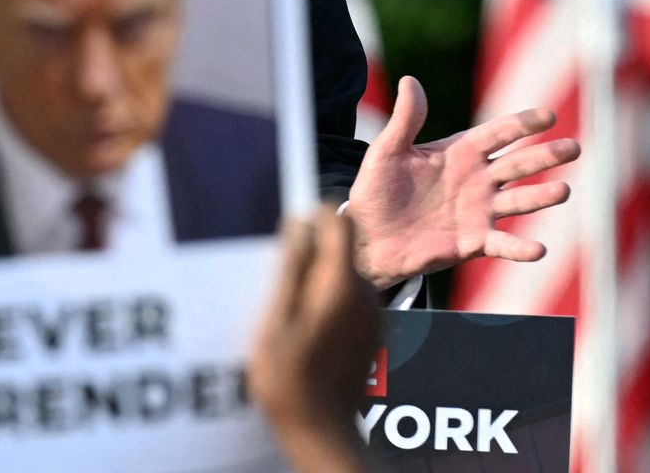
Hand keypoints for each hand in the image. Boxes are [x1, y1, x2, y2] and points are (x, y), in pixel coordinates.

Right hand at [249, 207, 377, 472]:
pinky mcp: (374, 333)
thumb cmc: (289, 380)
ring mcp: (375, 315)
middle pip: (341, 248)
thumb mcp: (275, 321)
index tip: (286, 234)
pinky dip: (329, 300)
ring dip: (318, 279)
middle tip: (277, 280)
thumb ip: (290, 269)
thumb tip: (298, 223)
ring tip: (288, 310)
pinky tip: (306, 329)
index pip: (339, 221)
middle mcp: (367, 294)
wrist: (322, 433)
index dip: (312, 217)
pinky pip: (352, 298)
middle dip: (310, 253)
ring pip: (345, 274)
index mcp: (342, 285)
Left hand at [345, 76, 579, 288]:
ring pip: (518, 201)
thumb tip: (411, 80)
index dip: (522, 124)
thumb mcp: (387, 151)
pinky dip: (521, 248)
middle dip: (545, 155)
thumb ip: (405, 120)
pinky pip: (502, 244)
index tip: (548, 115)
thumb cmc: (376, 190)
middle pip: (517, 164)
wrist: (367, 236)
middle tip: (574, 147)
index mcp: (459, 153)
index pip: (497, 133)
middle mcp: (476, 180)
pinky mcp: (472, 242)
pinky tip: (538, 249)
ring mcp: (478, 211)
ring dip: (541, 196)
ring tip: (564, 190)